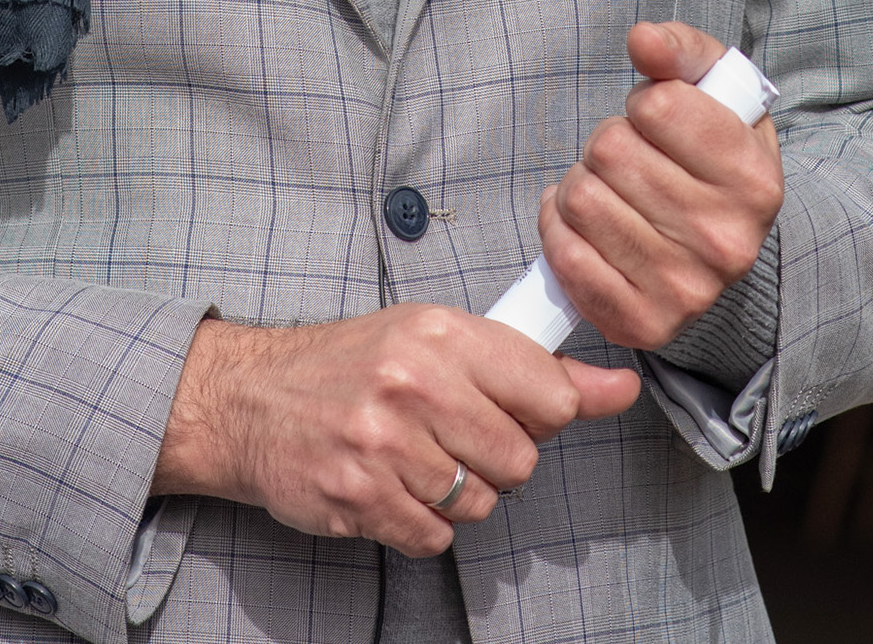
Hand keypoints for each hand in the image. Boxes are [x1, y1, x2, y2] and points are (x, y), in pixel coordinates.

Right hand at [154, 303, 638, 554]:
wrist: (252, 399)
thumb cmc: (353, 364)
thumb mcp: (436, 338)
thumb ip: (529, 365)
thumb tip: (620, 388)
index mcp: (441, 334)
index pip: (550, 394)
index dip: (547, 412)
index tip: (526, 411)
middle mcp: (414, 385)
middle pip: (519, 460)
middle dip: (497, 458)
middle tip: (455, 435)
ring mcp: (383, 446)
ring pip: (479, 503)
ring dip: (457, 493)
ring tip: (416, 458)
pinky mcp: (358, 499)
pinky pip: (433, 537)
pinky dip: (420, 523)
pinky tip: (392, 487)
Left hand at [537, 22, 783, 353]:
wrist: (717, 238)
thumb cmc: (706, 148)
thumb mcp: (711, 88)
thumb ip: (679, 50)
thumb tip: (642, 40)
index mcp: (755, 180)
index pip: (658, 107)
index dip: (645, 102)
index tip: (659, 119)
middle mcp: (728, 243)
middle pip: (611, 151)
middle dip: (608, 143)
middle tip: (630, 160)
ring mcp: (688, 291)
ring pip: (582, 200)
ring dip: (580, 184)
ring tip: (610, 191)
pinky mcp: (644, 325)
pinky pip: (566, 258)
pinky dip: (559, 229)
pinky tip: (585, 226)